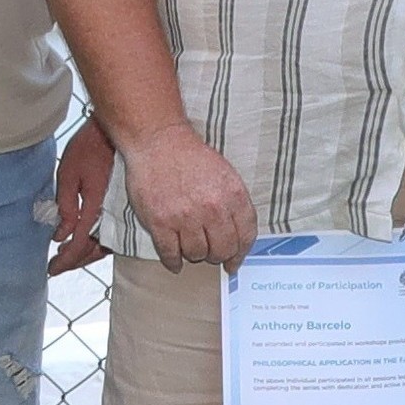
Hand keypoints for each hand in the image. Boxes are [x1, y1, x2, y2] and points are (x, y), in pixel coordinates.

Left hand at [46, 120, 116, 273]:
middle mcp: (112, 214)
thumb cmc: (89, 147)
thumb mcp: (68, 173)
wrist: (117, 131)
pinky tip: (86, 241)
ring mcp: (120, 211)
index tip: (52, 269)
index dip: (66, 260)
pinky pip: (112, 232)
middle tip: (57, 266)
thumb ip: (65, 206)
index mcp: (96, 206)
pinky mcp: (123, 206)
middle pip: (95, 250)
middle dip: (75, 261)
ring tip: (68, 257)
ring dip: (87, 254)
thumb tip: (60, 236)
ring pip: (106, 244)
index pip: (80, 243)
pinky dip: (98, 242)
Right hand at [121, 122, 256, 270]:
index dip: (241, 252)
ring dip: (194, 254)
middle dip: (218, 255)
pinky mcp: (160, 223)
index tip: (235, 261)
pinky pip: (170, 253)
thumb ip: (234, 203)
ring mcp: (185, 217)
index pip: (246, 235)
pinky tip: (175, 261)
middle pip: (222, 250)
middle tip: (210, 253)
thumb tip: (238, 235)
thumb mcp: (225, 174)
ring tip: (190, 246)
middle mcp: (212, 208)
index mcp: (232, 195)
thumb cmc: (191, 157)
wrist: (158, 142)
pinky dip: (173, 261)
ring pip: (197, 254)